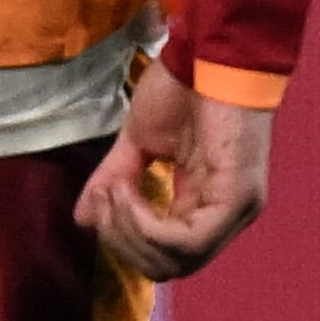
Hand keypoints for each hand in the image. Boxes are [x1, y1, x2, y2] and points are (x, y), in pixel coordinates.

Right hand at [74, 66, 271, 281]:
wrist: (208, 53)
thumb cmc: (182, 89)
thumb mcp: (138, 141)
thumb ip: (115, 179)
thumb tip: (83, 219)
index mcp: (203, 206)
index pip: (163, 254)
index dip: (124, 239)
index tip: (98, 199)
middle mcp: (223, 219)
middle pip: (167, 267)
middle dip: (122, 240)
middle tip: (102, 199)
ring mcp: (234, 213)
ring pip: (176, 261)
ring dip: (131, 232)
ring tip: (112, 192)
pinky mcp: (235, 201)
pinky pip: (188, 241)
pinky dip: (148, 225)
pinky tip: (127, 193)